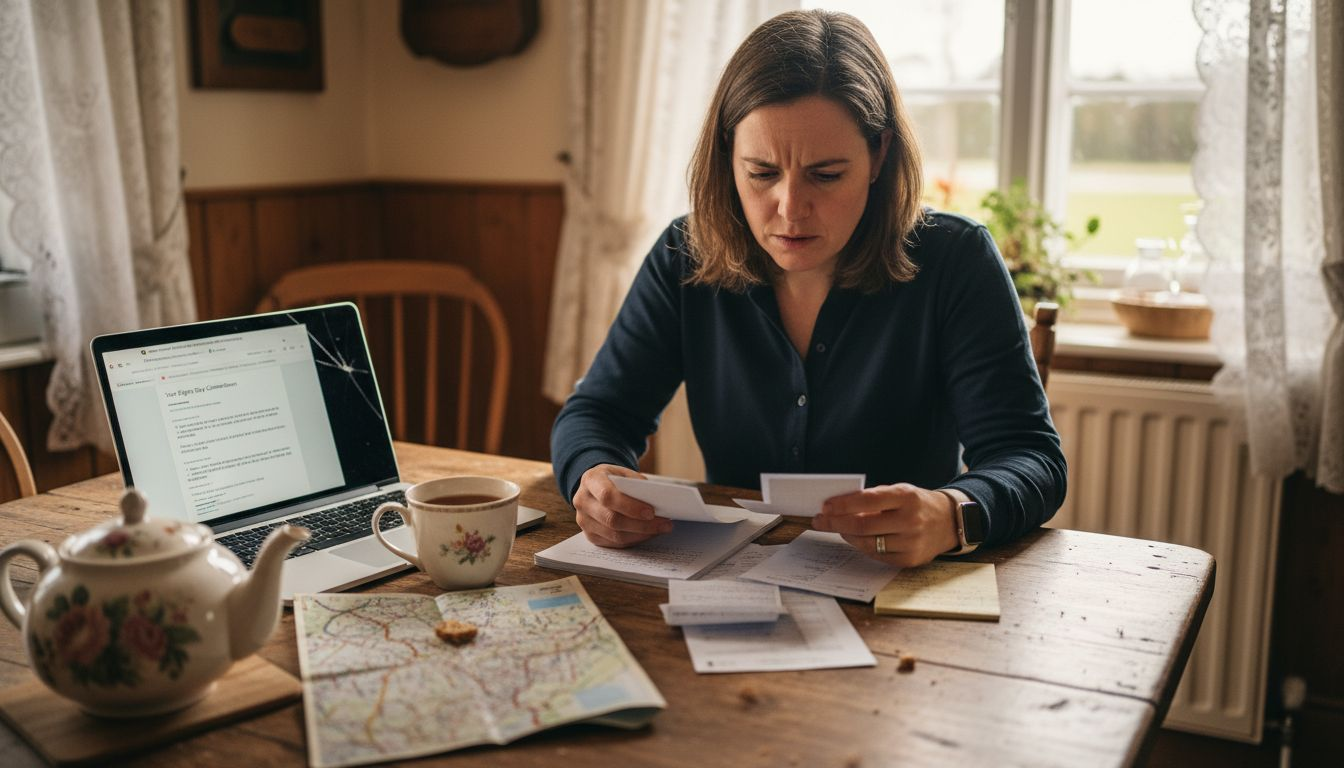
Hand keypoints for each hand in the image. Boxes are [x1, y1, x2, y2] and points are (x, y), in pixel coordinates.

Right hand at [572, 464, 673, 547]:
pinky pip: (614, 543)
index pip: (608, 496)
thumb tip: (658, 502)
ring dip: (641, 534)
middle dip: (641, 525)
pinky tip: (648, 534)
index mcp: (591, 480)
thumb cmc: (613, 479)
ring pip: (614, 535)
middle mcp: (582, 500)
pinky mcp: (589, 535)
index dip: (630, 506)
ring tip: (661, 529)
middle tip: (664, 524)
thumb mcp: (624, 473)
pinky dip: (634, 539)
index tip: (651, 512)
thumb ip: (637, 484)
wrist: (595, 486)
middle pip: (611, 519)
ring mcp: (583, 520)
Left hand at [811, 484, 960, 566]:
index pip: (867, 500)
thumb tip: (838, 507)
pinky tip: (856, 538)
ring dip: (847, 535)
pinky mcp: (910, 560)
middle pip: (862, 525)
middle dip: (836, 523)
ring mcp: (911, 543)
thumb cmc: (917, 504)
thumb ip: (873, 498)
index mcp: (906, 497)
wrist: (949, 522)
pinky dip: (862, 547)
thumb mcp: (900, 491)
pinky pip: (876, 555)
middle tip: (820, 521)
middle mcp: (910, 520)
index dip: (842, 504)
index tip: (825, 506)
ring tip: (838, 528)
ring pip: (867, 543)